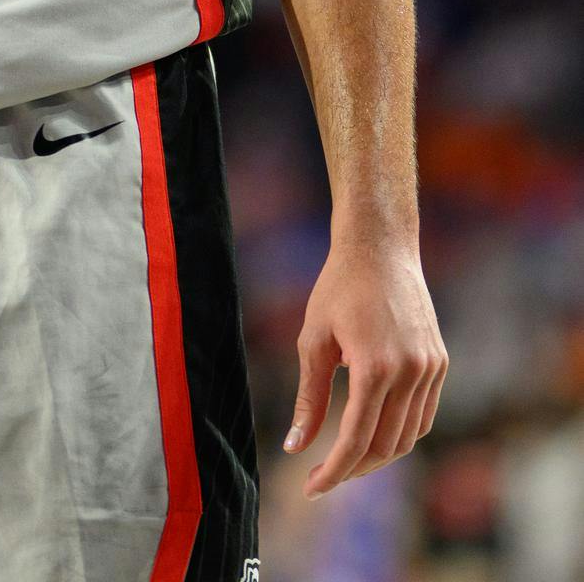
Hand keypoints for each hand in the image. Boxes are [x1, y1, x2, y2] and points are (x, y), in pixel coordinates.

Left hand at [284, 237, 447, 497]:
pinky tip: (375, 431)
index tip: (311, 488)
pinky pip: (424, 415)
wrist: (381, 247)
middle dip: (353, 469)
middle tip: (323, 476)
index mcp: (375, 368)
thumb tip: (295, 446)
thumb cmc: (338, 288)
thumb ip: (308, 397)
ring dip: (378, 455)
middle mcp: (410, 373)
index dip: (333, 471)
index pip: (356, 440)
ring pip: (409, 436)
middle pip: (385, 446)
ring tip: (346, 458)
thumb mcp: (313, 339)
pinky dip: (401, 432)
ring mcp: (431, 368)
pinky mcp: (440, 362)